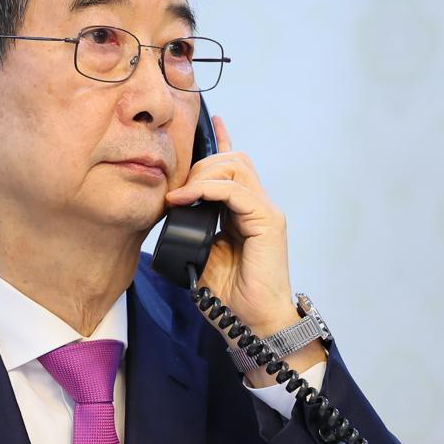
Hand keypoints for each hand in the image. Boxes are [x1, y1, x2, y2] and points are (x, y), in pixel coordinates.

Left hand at [163, 116, 303, 337]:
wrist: (253, 323)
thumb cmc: (232, 297)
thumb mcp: (204, 256)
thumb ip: (196, 230)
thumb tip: (174, 212)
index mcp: (245, 213)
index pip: (234, 167)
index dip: (222, 141)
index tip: (211, 121)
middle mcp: (259, 207)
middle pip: (233, 159)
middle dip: (201, 165)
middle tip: (176, 190)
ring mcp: (266, 212)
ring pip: (236, 166)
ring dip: (203, 175)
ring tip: (180, 195)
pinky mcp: (268, 221)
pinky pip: (236, 191)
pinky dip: (209, 189)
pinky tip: (188, 199)